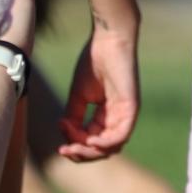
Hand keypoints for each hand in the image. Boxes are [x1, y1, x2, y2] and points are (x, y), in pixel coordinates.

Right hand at [59, 23, 140, 160]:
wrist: (107, 40)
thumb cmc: (94, 62)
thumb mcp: (79, 96)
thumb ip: (74, 117)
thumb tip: (66, 134)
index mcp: (107, 115)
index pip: (92, 140)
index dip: (74, 143)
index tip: (60, 130)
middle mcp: (118, 117)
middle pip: (102, 149)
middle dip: (81, 153)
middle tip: (64, 149)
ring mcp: (126, 113)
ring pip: (111, 147)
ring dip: (90, 151)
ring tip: (74, 145)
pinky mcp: (131, 107)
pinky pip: (122, 135)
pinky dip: (106, 143)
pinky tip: (90, 142)